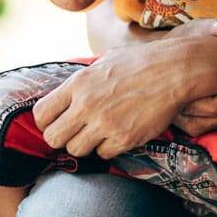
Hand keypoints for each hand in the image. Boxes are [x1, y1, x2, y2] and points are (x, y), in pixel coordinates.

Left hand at [31, 18, 216, 158]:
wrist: (174, 70)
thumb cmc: (140, 62)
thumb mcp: (104, 62)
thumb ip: (82, 81)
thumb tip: (66, 95)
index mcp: (78, 84)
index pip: (42, 114)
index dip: (45, 122)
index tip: (56, 122)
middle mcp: (87, 105)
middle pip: (52, 138)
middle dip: (61, 138)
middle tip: (74, 133)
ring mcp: (105, 124)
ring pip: (75, 150)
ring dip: (85, 144)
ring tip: (98, 133)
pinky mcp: (124, 139)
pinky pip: (103, 154)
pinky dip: (108, 148)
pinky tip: (118, 133)